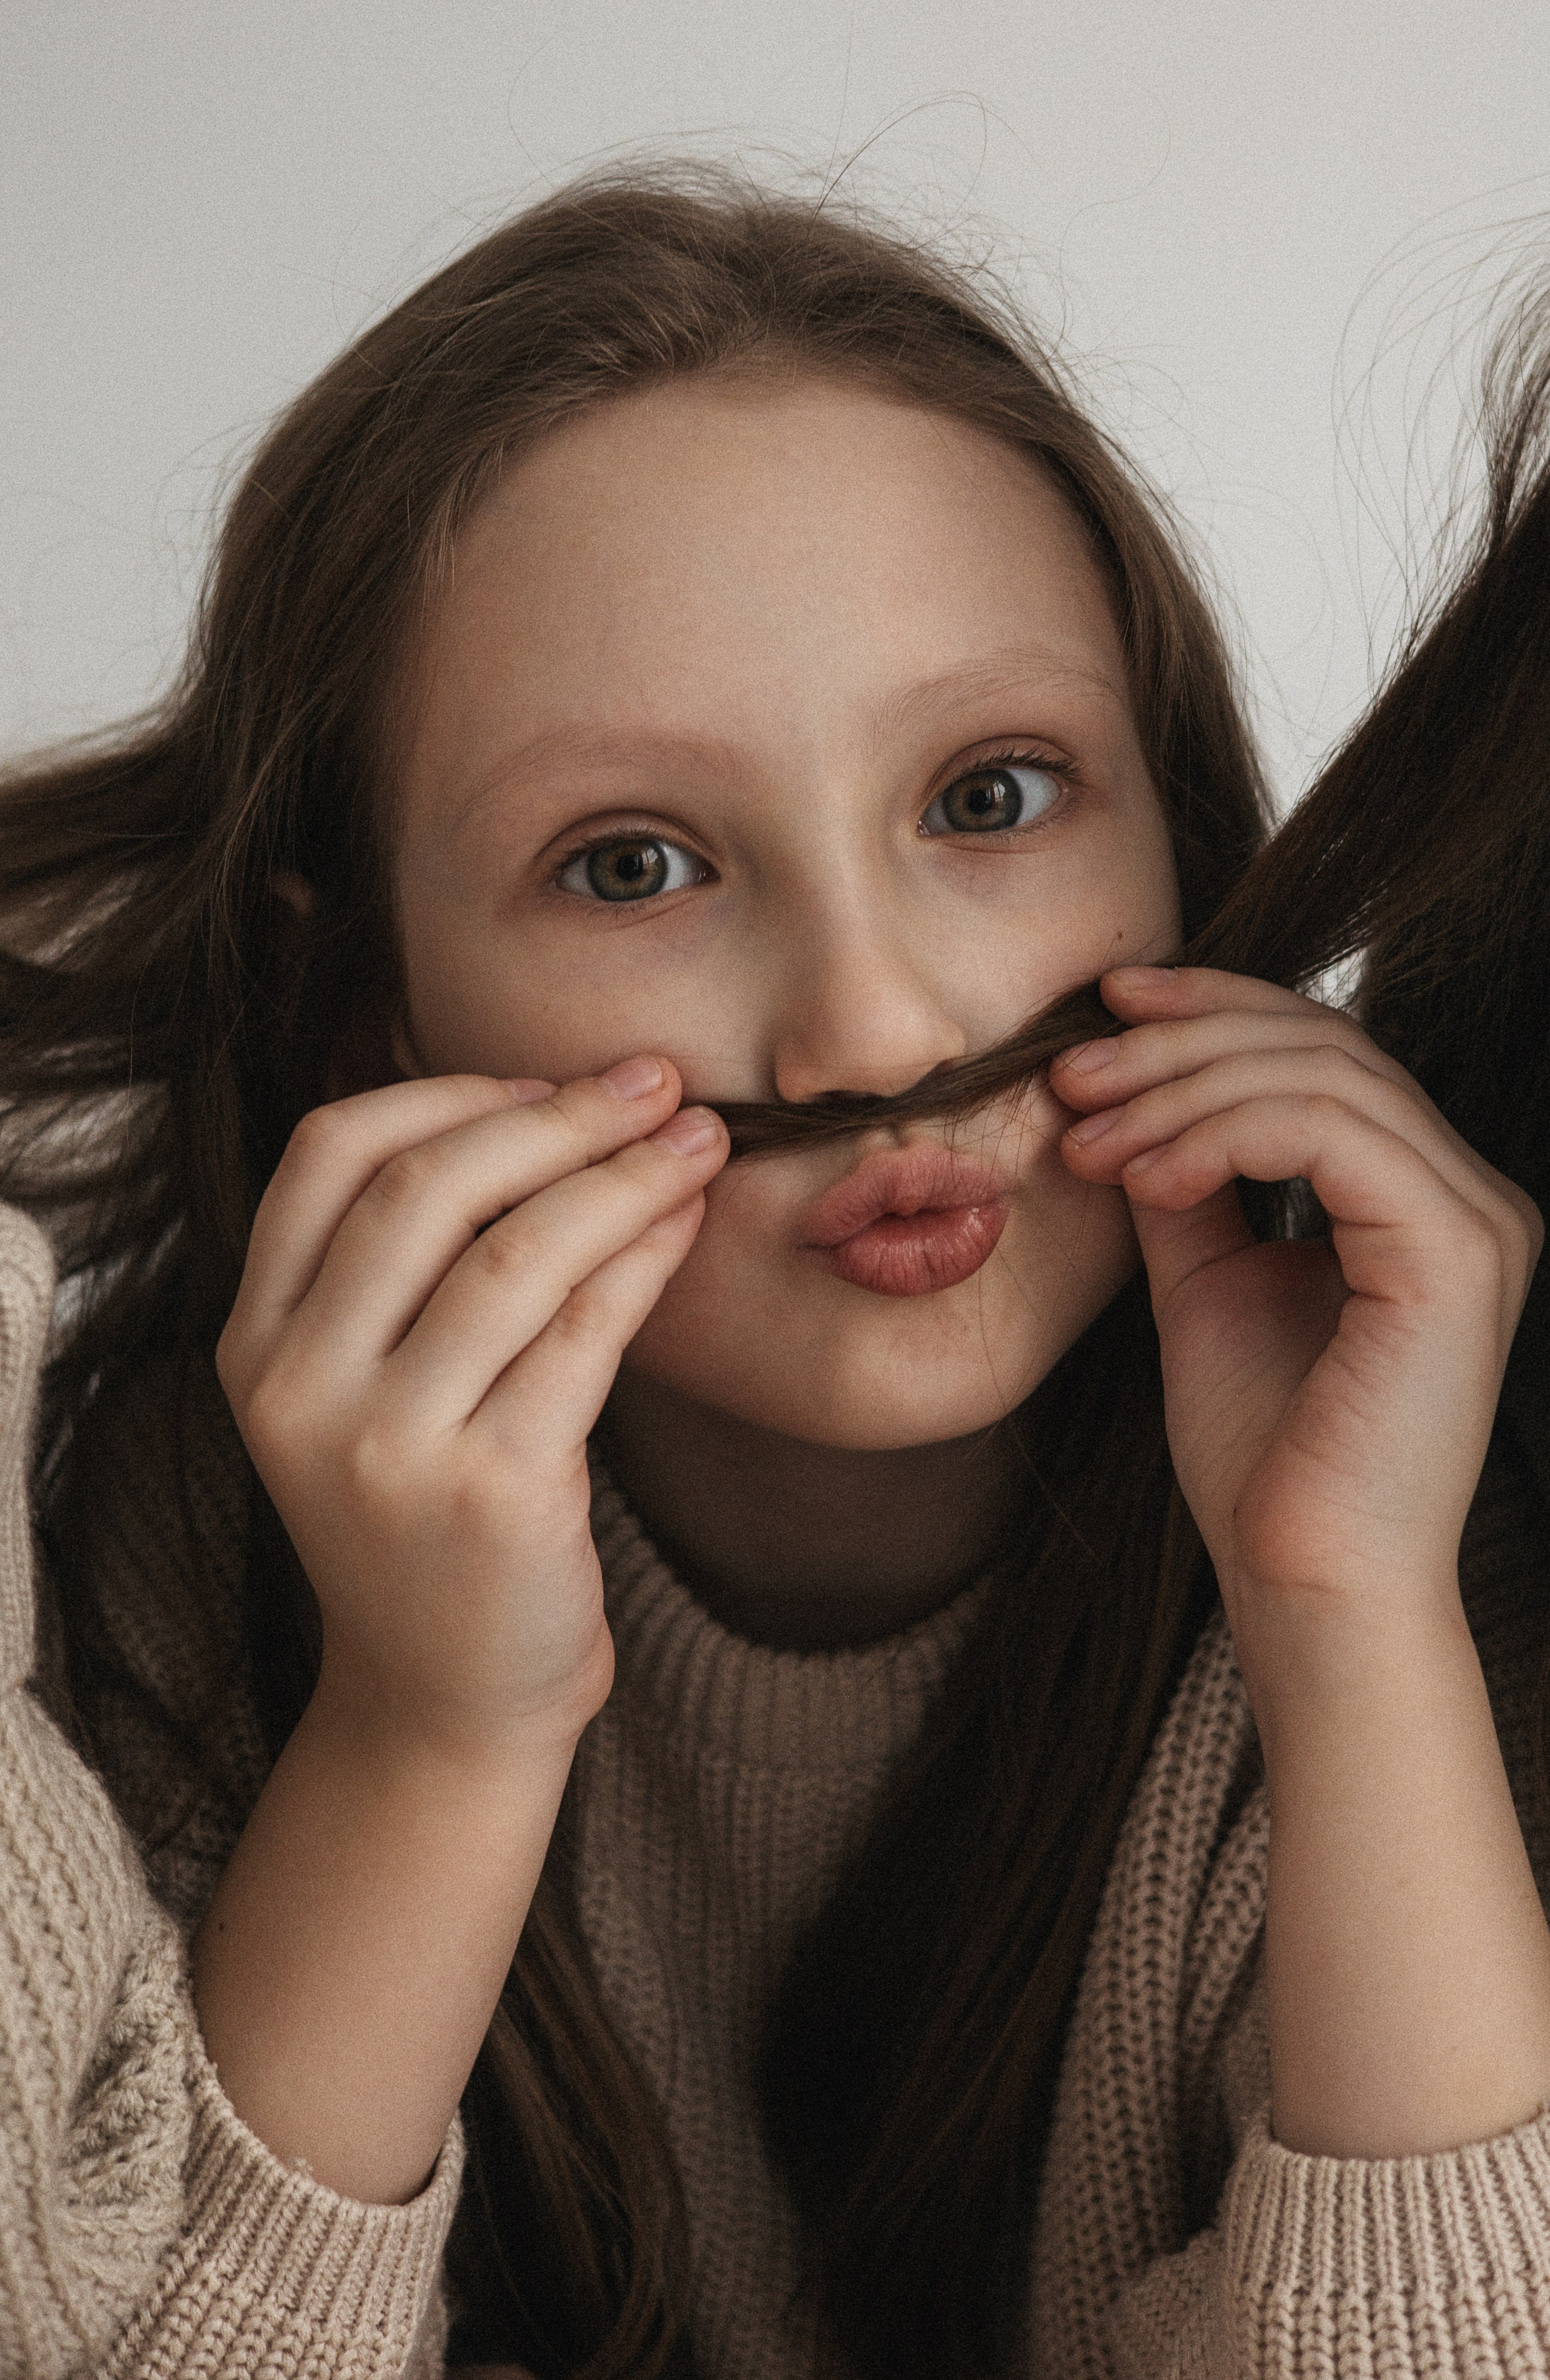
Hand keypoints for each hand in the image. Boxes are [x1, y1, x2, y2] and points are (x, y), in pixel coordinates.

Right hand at [217, 1058, 728, 1754]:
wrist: (442, 1703)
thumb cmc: (425, 1525)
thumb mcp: (363, 1394)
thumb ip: (401, 1269)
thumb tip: (545, 1103)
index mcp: (254, 1344)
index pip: (326, 1153)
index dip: (447, 1090)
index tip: (546, 1077)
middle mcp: (299, 1389)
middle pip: (427, 1187)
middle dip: (558, 1116)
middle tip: (654, 1084)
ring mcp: (390, 1446)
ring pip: (519, 1253)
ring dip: (624, 1177)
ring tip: (697, 1143)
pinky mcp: (492, 1494)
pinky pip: (584, 1333)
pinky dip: (646, 1260)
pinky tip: (686, 1225)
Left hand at [1051, 966, 1541, 1638]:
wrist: (1300, 1579)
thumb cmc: (1260, 1459)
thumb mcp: (1204, 1285)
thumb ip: (1185, 1183)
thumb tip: (1127, 1093)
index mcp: (1418, 1197)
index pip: (1322, 1052)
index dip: (1215, 1009)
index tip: (1106, 1006)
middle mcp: (1465, 1195)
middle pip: (1322, 1045)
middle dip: (1180, 1043)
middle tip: (1072, 1070)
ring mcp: (1475, 1219)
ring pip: (1320, 1076)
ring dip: (1180, 1089)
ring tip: (1088, 1135)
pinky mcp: (1453, 1254)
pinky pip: (1329, 1132)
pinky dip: (1221, 1133)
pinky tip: (1146, 1172)